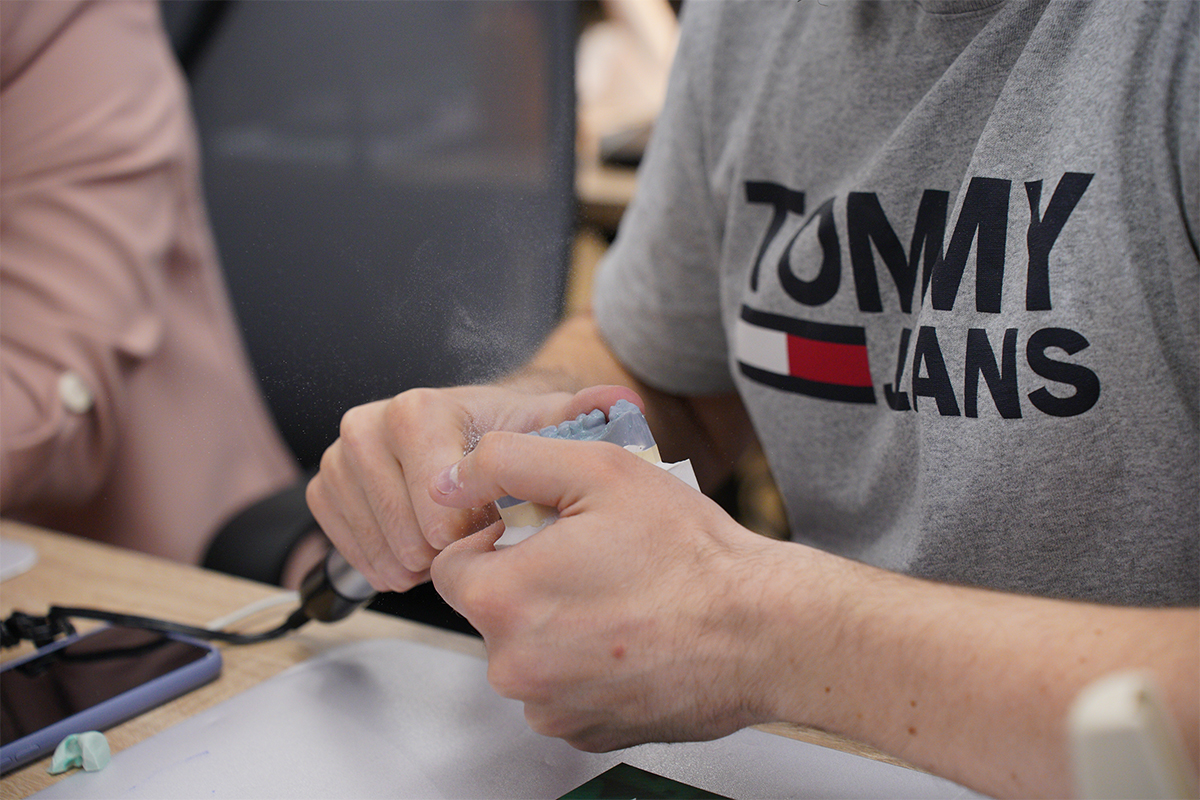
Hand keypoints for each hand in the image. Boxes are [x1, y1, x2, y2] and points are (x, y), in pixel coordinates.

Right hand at [305, 384, 640, 591]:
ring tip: (444, 551)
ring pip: (369, 531)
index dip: (456, 517)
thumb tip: (618, 399)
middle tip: (465, 545)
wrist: (478, 445)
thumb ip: (582, 415)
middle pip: (395, 514)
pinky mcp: (328, 487)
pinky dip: (379, 560)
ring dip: (408, 556)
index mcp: (423, 409)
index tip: (479, 530)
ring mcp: (345, 456)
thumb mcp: (552, 429)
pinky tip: (413, 555)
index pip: (429, 479)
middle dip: (435, 542)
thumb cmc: (514, 442)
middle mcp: (374, 423)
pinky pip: (343, 542)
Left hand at [429, 430, 781, 750]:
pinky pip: (561, 692)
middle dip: (528, 582)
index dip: (495, 539)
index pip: (450, 565)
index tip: (543, 532)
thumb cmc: (688, 555)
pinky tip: (631, 639)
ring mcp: (550, 708)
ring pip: (527, 653)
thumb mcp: (598, 470)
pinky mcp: (586, 735)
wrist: (760, 631)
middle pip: (491, 611)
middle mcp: (514, 666)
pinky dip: (585, 668)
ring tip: (620, 599)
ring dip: (555, 626)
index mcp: (502, 599)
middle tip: (592, 559)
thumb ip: (509, 461)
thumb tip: (453, 476)